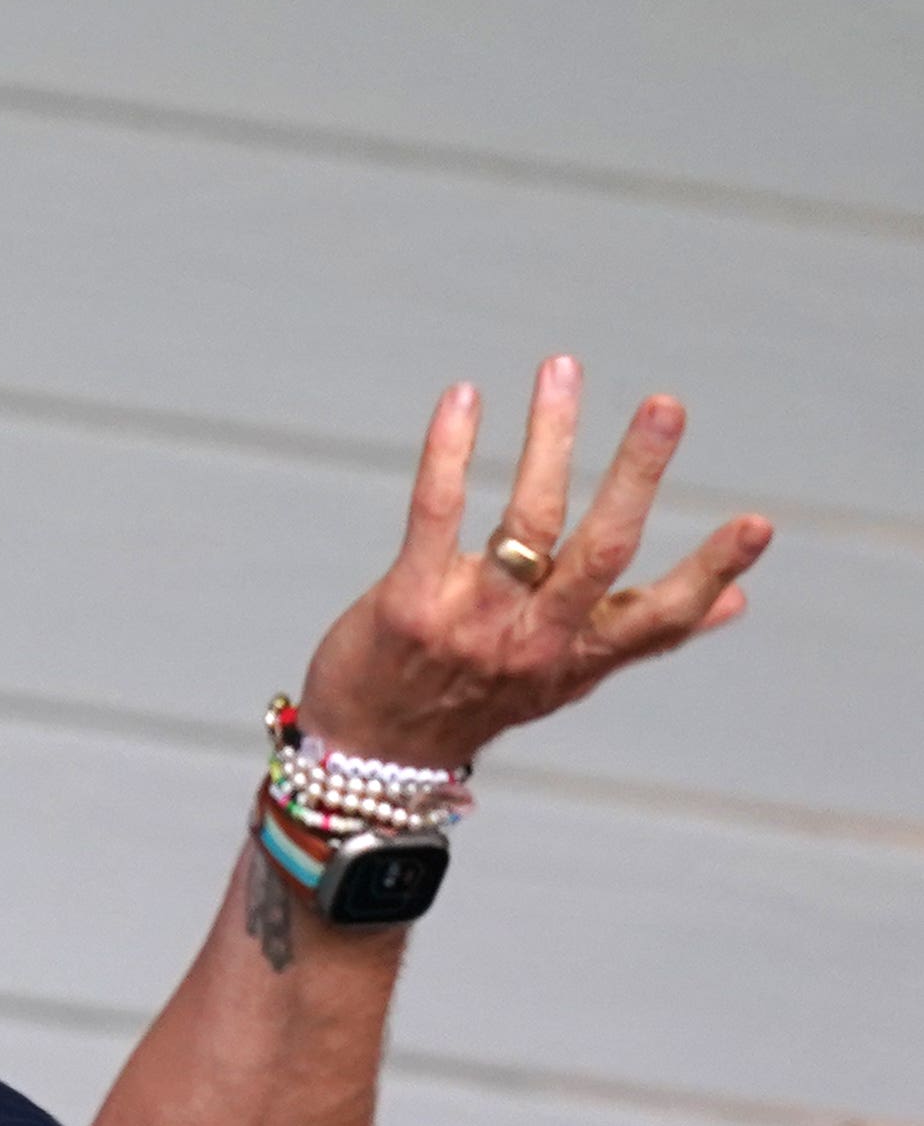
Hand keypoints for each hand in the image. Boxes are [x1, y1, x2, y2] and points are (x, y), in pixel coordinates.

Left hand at [297, 357, 768, 769]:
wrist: (367, 756)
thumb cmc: (474, 704)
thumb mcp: (568, 680)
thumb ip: (645, 636)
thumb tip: (740, 602)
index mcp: (579, 656)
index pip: (662, 617)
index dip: (711, 573)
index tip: (758, 526)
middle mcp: (533, 639)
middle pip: (602, 550)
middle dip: (637, 475)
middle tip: (666, 405)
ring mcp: (470, 618)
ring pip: (527, 517)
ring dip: (550, 436)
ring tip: (563, 369)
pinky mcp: (408, 599)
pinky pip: (437, 511)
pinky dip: (451, 450)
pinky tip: (465, 398)